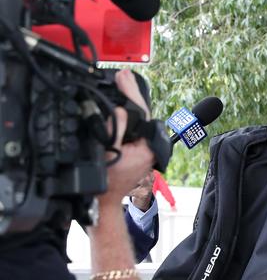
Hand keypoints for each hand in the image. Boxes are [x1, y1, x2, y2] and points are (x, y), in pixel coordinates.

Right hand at [100, 69, 153, 205]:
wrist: (102, 203)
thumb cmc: (106, 183)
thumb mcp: (108, 152)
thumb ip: (116, 129)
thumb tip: (120, 110)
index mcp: (148, 146)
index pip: (142, 112)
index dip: (131, 92)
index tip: (124, 77)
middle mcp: (149, 147)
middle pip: (140, 114)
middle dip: (131, 94)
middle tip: (123, 76)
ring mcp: (143, 150)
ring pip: (136, 121)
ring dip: (127, 104)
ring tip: (121, 84)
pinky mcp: (135, 152)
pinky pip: (131, 129)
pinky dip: (125, 116)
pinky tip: (118, 106)